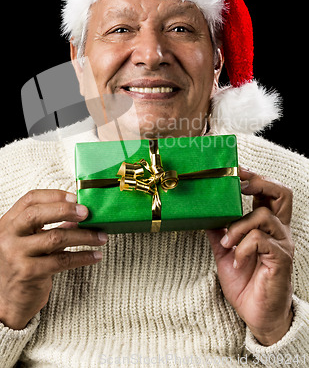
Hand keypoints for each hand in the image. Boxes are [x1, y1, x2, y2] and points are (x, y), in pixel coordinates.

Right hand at [0, 189, 107, 329]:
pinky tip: (95, 256)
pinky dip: (82, 257)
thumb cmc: (28, 262)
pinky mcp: (28, 273)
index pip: (30, 198)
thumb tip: (83, 212)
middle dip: (65, 210)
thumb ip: (54, 223)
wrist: (13, 298)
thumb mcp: (35, 238)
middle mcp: (9, 236)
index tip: (75, 197)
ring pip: (54, 238)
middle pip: (36, 214)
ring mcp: (16, 255)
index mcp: (10, 221)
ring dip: (83, 236)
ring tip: (101, 237)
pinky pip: (61, 260)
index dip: (54, 195)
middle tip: (87, 213)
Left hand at [206, 167, 293, 345]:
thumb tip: (203, 213)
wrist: (256, 314)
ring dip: (238, 226)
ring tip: (226, 242)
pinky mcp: (280, 259)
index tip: (234, 170)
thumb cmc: (245, 282)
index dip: (254, 177)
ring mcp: (281, 244)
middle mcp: (278, 231)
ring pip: (263, 216)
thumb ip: (218, 231)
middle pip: (281, 193)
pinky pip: (260, 240)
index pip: (269, 192)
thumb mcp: (224, 251)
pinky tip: (235, 259)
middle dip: (259, 183)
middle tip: (239, 187)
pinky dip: (242, 247)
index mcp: (266, 225)